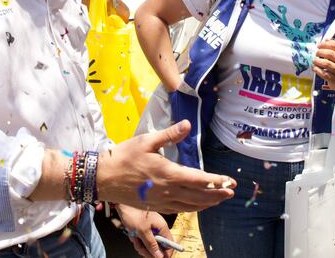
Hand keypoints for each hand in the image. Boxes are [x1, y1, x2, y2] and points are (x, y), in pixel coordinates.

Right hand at [97, 121, 234, 212]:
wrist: (103, 179)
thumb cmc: (123, 157)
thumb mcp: (146, 141)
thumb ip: (169, 134)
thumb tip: (188, 124)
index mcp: (168, 173)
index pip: (199, 179)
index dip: (216, 181)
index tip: (230, 181)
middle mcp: (168, 190)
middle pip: (199, 196)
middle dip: (217, 194)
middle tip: (231, 192)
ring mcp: (161, 201)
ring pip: (190, 206)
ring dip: (207, 203)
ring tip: (219, 199)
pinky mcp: (154, 206)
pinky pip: (179, 209)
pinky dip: (192, 208)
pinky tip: (196, 205)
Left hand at [116, 204, 175, 257]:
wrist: (122, 204)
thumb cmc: (133, 213)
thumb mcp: (142, 231)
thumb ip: (151, 244)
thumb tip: (159, 256)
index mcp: (162, 226)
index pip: (169, 243)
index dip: (165, 253)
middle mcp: (157, 228)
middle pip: (157, 246)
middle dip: (148, 249)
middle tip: (141, 248)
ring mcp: (150, 229)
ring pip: (148, 244)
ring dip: (140, 245)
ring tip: (134, 238)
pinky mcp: (143, 229)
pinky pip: (142, 240)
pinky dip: (136, 240)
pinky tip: (132, 235)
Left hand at [313, 40, 334, 96]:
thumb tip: (325, 40)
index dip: (326, 44)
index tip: (318, 45)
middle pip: (331, 54)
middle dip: (321, 52)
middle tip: (316, 53)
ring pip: (327, 64)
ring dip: (318, 61)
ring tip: (314, 60)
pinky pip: (325, 74)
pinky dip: (317, 70)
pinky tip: (314, 68)